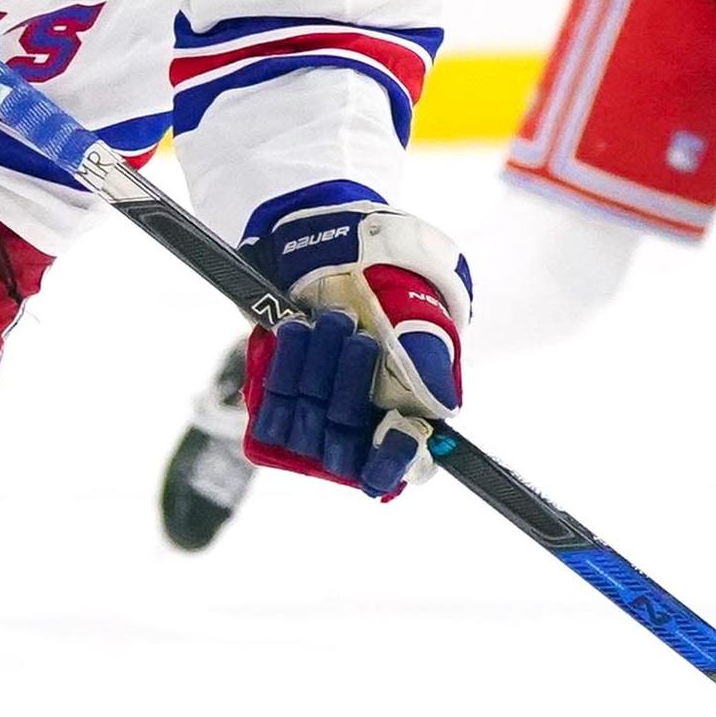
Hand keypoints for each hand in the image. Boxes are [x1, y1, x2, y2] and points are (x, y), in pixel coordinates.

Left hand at [239, 201, 468, 499]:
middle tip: (358, 337)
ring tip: (330, 320)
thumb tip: (441, 410)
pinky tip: (296, 330)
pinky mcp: (279, 397)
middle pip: (345, 445)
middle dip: (349, 388)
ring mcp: (315, 416)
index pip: (391, 467)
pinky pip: (274, 405)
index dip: (390, 461)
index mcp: (400, 420)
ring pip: (307, 426)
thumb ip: (431, 369)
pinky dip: (286, 367)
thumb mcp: (422, 322)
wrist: (337, 248)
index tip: (391, 432)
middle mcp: (357, 427)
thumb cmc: (392, 289)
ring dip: (318, 371)